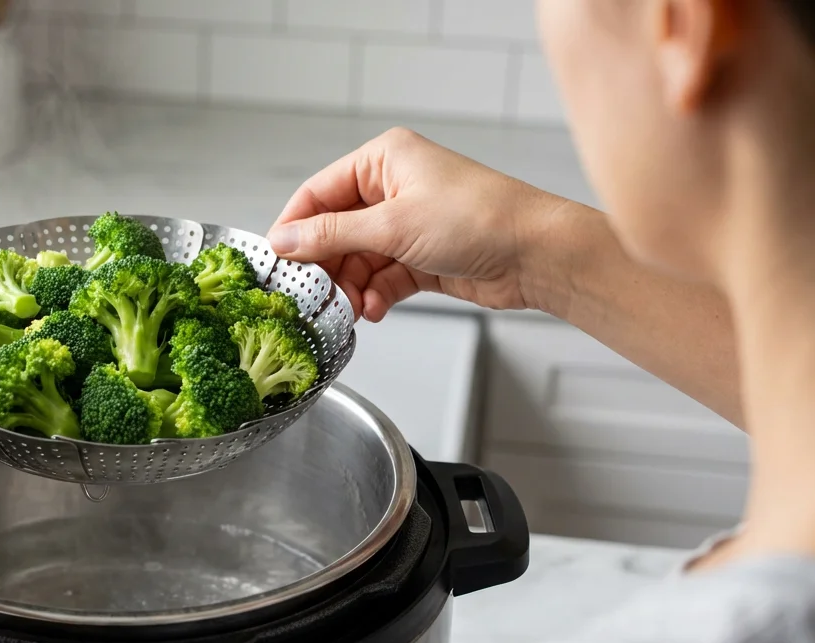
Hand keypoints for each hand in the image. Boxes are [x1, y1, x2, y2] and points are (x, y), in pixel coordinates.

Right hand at [268, 128, 574, 321]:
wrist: (537, 254)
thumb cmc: (480, 218)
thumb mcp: (393, 225)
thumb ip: (333, 235)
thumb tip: (285, 241)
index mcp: (384, 160)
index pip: (319, 192)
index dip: (295, 227)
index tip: (277, 261)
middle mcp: (393, 188)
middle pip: (335, 230)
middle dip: (327, 266)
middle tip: (315, 294)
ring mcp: (407, 224)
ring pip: (357, 259)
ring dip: (351, 286)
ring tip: (352, 307)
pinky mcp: (421, 257)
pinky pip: (381, 278)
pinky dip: (374, 295)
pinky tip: (374, 309)